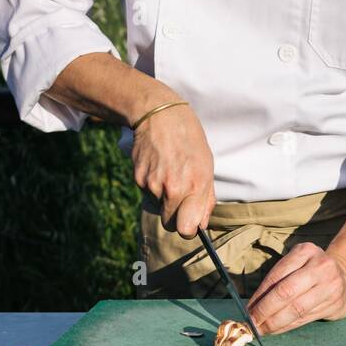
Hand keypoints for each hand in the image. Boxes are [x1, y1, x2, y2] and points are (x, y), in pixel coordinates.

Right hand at [131, 103, 215, 237]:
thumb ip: (205, 199)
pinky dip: (153, 186)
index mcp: (194, 186)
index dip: (188, 230)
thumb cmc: (189, 141)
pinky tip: (159, 167)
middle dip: (176, 217)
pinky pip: (148, 193)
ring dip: (164, 198)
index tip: (190, 224)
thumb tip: (201, 225)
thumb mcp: (206, 167)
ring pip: (159, 207)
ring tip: (170, 173)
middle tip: (180, 200)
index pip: (186, 229)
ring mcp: (153, 184)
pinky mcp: (138, 178)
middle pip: (170, 224)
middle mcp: (172, 188)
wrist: (160, 115)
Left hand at [249, 242, 345, 335]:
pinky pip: (305, 318)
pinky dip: (287, 326)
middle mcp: (320, 266)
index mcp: (306, 251)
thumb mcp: (296, 264)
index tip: (247, 310)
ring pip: (296, 309)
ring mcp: (330, 285)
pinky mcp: (334, 303)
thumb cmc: (311, 271)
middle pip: (286, 292)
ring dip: (275, 323)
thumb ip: (278, 279)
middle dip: (265, 311)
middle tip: (251, 323)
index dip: (260, 295)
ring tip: (261, 330)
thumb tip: (252, 305)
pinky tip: (276, 330)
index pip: (277, 275)